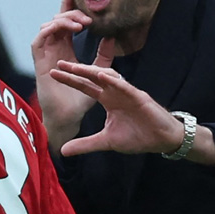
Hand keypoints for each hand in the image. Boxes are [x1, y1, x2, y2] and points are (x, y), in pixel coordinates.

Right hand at [31, 0, 113, 151]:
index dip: (68, 4)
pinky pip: (40, 37)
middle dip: (72, 12)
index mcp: (65, 47)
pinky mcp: (39, 60)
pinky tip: (68, 29)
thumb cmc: (81, 98)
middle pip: (58, 18)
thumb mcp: (98, 71)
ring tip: (82, 24)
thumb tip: (112, 35)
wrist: (69, 116)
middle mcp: (54, 47)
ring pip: (49, 24)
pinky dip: (53, 28)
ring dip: (65, 19)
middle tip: (88, 18)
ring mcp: (45, 53)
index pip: (66, 21)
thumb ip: (104, 55)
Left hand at [49, 60, 183, 156]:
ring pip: (107, 77)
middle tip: (59, 63)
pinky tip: (101, 76)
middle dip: (76, 70)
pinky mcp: (139, 96)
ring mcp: (127, 92)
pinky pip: (124, 86)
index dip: (70, 80)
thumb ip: (85, 144)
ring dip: (92, 71)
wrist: (161, 140)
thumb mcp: (105, 141)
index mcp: (107, 100)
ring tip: (75, 66)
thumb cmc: (137, 136)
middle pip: (92, 78)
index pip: (84, 87)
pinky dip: (113, 81)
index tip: (53, 73)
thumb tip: (62, 150)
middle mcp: (115, 92)